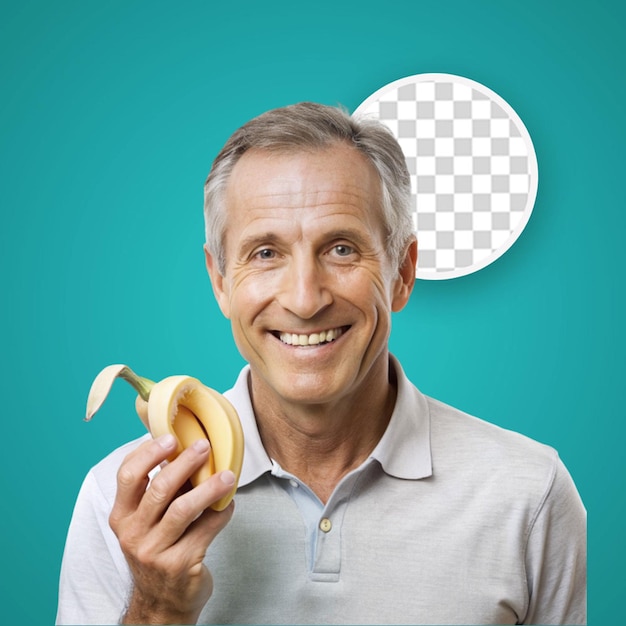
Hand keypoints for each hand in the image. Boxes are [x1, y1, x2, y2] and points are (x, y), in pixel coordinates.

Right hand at [109, 434, 234, 623]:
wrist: (162, 603)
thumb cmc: (157, 550)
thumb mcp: (145, 522)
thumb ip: (158, 489)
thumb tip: (184, 446)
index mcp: (122, 516)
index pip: (127, 476)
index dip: (148, 453)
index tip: (170, 438)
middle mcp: (133, 534)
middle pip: (158, 489)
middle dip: (184, 463)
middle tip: (205, 446)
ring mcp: (155, 552)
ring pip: (183, 510)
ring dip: (209, 488)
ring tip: (228, 474)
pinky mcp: (180, 565)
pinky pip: (206, 529)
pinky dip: (221, 512)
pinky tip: (229, 503)